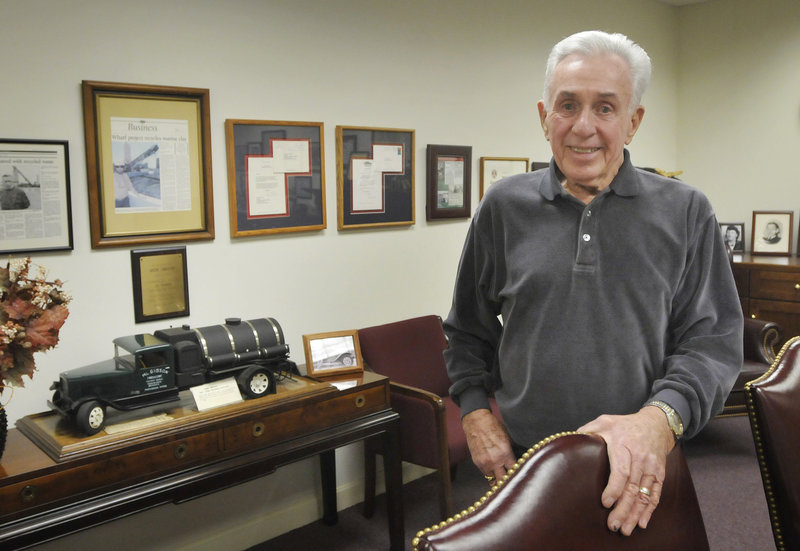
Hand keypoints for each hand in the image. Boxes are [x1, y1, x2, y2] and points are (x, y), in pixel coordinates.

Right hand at [461, 409, 515, 484]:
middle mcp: (494, 460)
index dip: (517, 472)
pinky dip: (490, 472)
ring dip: (497, 476)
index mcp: (505, 453)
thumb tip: (517, 461)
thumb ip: (511, 451)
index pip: (514, 471)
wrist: (476, 421)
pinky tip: (493, 466)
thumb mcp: (507, 437)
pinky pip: (485, 473)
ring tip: (501, 472)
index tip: (518, 473)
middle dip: (507, 479)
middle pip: (503, 480)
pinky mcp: (477, 462)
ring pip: (493, 479)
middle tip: (510, 478)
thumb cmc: (493, 426)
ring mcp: (485, 462)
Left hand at [578, 406, 674, 534]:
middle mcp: (640, 458)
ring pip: (644, 494)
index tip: (606, 503)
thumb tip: (571, 440)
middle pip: (632, 487)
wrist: (657, 423)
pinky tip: (642, 523)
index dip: (614, 489)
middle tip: (613, 525)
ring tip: (625, 529)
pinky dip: (649, 510)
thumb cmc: (625, 424)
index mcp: (624, 445)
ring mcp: (652, 467)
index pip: (621, 471)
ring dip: (635, 513)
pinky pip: (655, 494)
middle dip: (623, 508)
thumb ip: (588, 430)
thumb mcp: (605, 421)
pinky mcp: (659, 474)